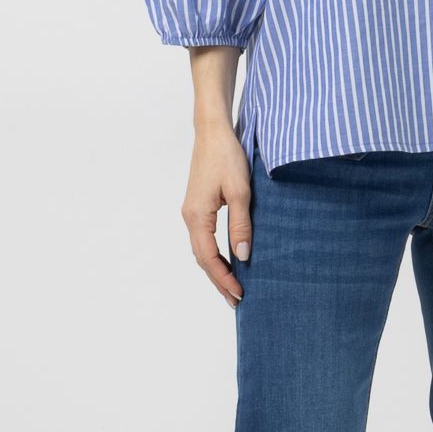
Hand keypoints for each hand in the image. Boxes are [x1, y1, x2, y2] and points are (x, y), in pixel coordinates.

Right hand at [182, 126, 252, 306]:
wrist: (212, 131)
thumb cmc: (227, 156)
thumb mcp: (241, 191)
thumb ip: (241, 224)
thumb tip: (242, 256)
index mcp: (197, 216)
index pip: (209, 258)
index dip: (224, 278)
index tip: (239, 294)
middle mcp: (189, 217)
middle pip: (202, 258)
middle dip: (218, 280)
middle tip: (236, 300)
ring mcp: (192, 211)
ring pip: (201, 249)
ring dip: (216, 269)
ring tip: (232, 286)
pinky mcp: (197, 206)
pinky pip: (203, 238)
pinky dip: (214, 254)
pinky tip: (227, 260)